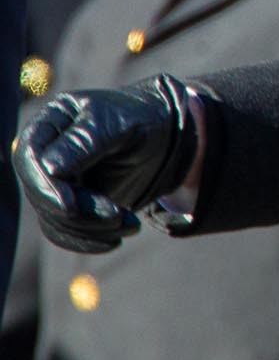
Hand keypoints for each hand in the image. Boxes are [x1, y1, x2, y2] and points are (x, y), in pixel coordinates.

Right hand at [13, 75, 203, 253]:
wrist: (165, 136)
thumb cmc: (144, 120)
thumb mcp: (121, 124)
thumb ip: (86, 140)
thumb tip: (48, 167)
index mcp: (51, 122)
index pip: (31, 159)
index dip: (46, 188)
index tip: (71, 207)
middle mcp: (44, 154)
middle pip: (41, 195)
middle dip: (78, 214)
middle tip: (120, 217)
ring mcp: (53, 182)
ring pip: (53, 219)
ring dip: (91, 230)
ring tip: (131, 224)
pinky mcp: (67, 204)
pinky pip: (65, 232)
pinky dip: (90, 240)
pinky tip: (117, 237)